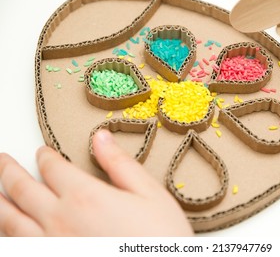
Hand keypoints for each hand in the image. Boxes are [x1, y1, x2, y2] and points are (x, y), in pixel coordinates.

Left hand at [0, 130, 192, 235]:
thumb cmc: (160, 239)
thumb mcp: (149, 194)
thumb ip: (119, 164)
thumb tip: (101, 138)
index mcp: (85, 197)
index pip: (53, 168)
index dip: (44, 156)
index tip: (41, 152)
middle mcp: (60, 221)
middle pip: (22, 190)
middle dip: (9, 172)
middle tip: (2, 161)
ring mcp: (51, 247)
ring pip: (9, 222)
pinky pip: (17, 247)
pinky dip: (8, 235)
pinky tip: (7, 231)